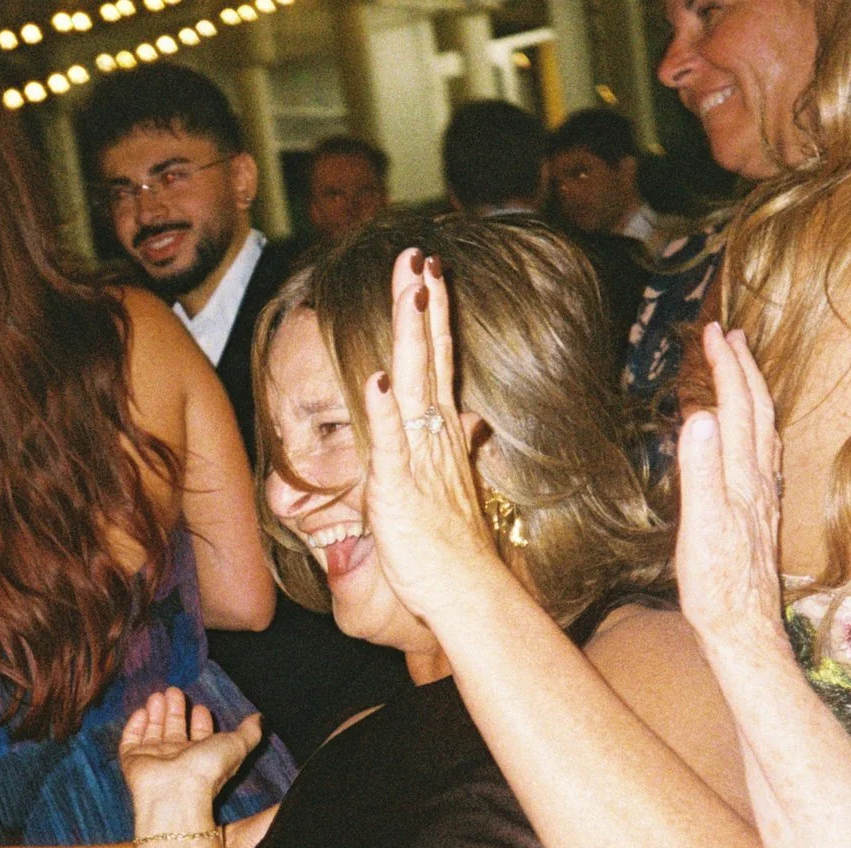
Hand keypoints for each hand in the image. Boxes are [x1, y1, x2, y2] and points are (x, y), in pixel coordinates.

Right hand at [118, 689, 261, 828]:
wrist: (176, 792)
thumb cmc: (208, 770)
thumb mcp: (237, 745)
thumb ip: (249, 731)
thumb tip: (259, 718)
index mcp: (202, 757)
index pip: (201, 735)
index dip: (201, 720)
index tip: (201, 706)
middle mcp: (178, 758)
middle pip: (176, 729)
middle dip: (175, 710)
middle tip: (174, 691)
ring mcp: (154, 760)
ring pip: (154, 732)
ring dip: (156, 713)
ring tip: (157, 695)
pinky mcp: (133, 761)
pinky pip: (131, 741)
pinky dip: (135, 726)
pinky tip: (141, 711)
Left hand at [362, 248, 502, 622]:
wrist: (466, 590)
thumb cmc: (452, 545)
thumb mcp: (452, 486)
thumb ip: (459, 447)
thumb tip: (472, 421)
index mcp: (441, 433)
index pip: (437, 363)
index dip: (432, 317)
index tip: (429, 273)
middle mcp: (435, 436)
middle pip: (429, 357)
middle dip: (423, 304)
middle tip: (418, 255)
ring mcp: (419, 458)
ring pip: (414, 384)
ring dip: (411, 336)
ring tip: (410, 289)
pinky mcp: (399, 487)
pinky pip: (390, 442)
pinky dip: (383, 408)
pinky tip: (377, 375)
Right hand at [674, 324, 789, 656]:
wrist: (743, 629)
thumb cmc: (716, 587)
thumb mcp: (701, 529)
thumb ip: (700, 473)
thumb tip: (701, 418)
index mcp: (742, 478)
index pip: (737, 408)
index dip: (727, 368)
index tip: (713, 333)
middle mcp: (758, 481)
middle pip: (757, 412)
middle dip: (742, 369)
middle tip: (727, 335)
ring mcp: (761, 497)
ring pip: (762, 432)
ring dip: (752, 394)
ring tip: (740, 370)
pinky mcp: (757, 514)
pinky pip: (760, 456)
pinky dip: (754, 429)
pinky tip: (749, 436)